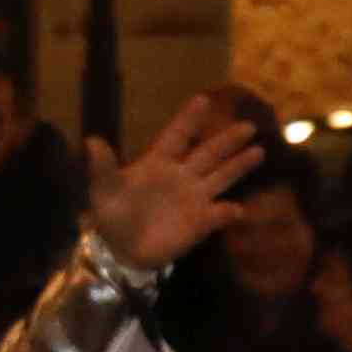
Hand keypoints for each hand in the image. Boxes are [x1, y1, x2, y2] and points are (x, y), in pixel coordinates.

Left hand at [82, 93, 269, 274]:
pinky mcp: (200, 223)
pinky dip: (229, 213)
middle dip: (228, 140)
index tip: (203, 100)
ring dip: (239, 166)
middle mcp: (182, 175)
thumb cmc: (112, 216)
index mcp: (159, 163)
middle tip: (249, 126)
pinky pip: (220, 215)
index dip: (189, 119)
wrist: (120, 251)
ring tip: (260, 151)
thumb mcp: (104, 191)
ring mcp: (194, 198)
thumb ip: (102, 167)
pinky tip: (239, 210)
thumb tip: (91, 141)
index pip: (177, 135)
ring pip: (221, 177)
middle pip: (209, 153)